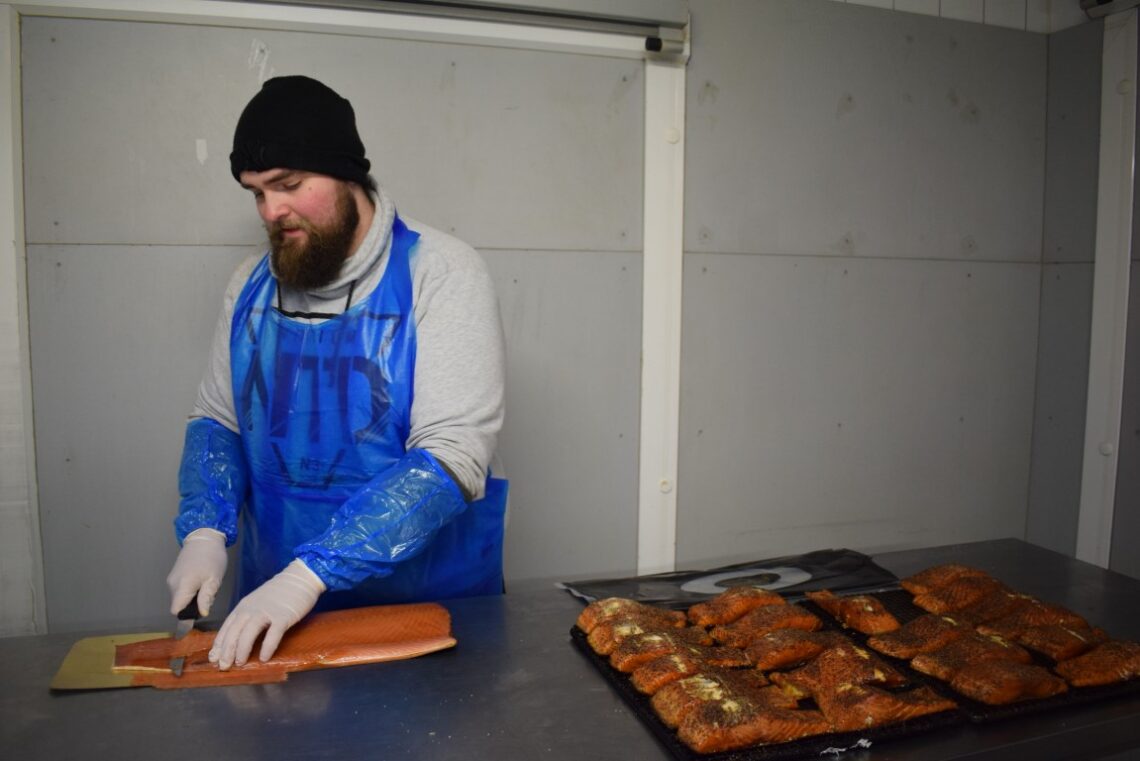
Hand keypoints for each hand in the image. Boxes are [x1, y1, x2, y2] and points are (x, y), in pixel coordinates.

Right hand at [166, 528, 227, 616]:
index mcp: (182, 586)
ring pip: (180, 598)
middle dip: (193, 606)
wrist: (204, 538)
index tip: (199, 613)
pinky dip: (190, 590)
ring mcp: (172, 579)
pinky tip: (201, 581)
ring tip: (206, 585)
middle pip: (179, 604)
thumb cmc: (212, 558)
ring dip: (193, 597)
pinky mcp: (174, 575)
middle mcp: (172, 584)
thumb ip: (206, 598)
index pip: (176, 610)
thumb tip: (202, 614)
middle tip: (209, 594)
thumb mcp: (214, 579)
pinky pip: (181, 590)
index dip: (186, 615)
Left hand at [209, 560, 324, 669]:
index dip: (219, 644)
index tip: (213, 658)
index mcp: (244, 606)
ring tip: (240, 663)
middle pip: (234, 632)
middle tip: (223, 666)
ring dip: (242, 650)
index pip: (227, 627)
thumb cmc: (280, 592)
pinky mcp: (283, 616)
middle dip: (226, 651)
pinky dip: (267, 647)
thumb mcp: (257, 602)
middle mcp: (251, 609)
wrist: (300, 577)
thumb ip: (248, 616)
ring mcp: (267, 612)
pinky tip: (264, 658)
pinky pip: (273, 634)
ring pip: (249, 633)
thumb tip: (238, 638)